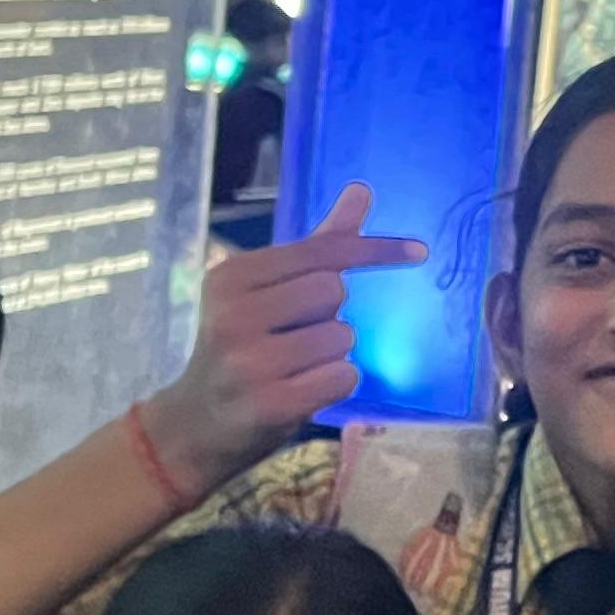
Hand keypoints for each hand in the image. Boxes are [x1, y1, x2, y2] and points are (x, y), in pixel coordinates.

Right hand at [134, 182, 425, 494]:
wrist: (195, 424)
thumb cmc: (240, 348)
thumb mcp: (266, 292)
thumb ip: (318, 244)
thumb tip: (361, 190)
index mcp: (232, 276)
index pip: (320, 252)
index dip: (374, 251)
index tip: (420, 252)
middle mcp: (234, 313)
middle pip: (333, 291)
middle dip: (331, 314)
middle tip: (295, 335)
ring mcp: (250, 361)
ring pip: (342, 336)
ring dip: (333, 353)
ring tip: (294, 366)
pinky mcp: (270, 403)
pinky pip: (342, 377)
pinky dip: (335, 383)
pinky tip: (301, 390)